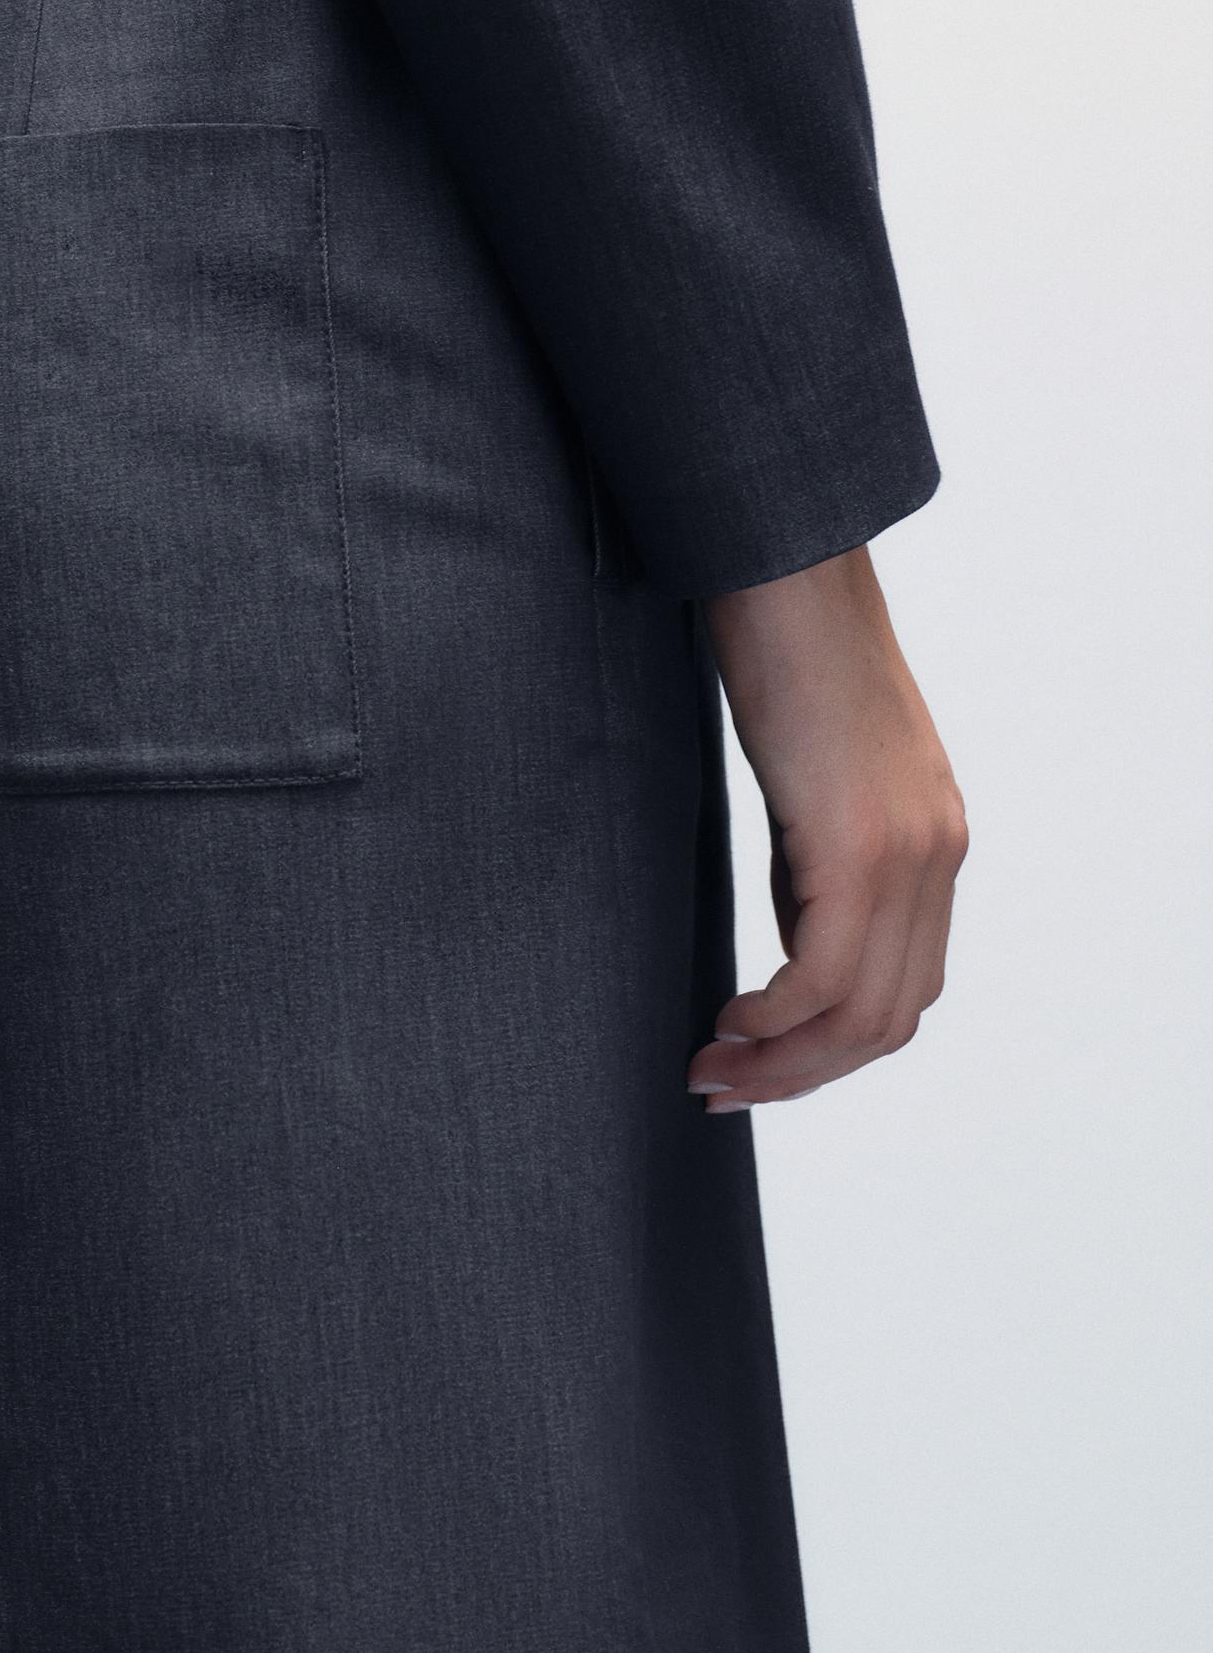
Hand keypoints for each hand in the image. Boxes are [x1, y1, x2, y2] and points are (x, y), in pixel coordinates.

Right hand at [689, 546, 966, 1111]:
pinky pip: (824, 974)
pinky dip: (775, 1018)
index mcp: (932, 838)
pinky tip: (728, 1018)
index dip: (830, 1045)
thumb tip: (793, 936)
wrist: (786, 565)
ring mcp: (907, 851)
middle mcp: (937, 853)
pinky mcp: (860, 843)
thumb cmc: (782, 647)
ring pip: (864, 1012)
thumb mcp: (813, 772)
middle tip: (723, 1086)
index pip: (902, 985)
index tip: (753, 1058)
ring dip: (785, 1061)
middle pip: (890, 1018)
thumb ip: (817, 855)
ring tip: (715, 1069)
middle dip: (804, 1073)